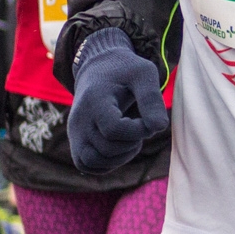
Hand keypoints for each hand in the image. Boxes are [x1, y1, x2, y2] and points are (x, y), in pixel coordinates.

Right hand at [67, 28, 166, 174]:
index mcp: (95, 100)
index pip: (114, 129)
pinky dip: (108, 163)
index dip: (139, 129)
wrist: (99, 69)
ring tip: (132, 138)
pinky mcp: (76, 142)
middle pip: (106, 149)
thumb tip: (159, 128)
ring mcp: (75, 133)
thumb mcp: (144, 74)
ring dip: (120, 157)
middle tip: (142, 127)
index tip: (150, 119)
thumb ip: (151, 98)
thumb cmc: (125, 70)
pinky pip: (87, 165)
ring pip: (93, 162)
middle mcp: (79, 120)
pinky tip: (122, 146)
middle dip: (133, 143)